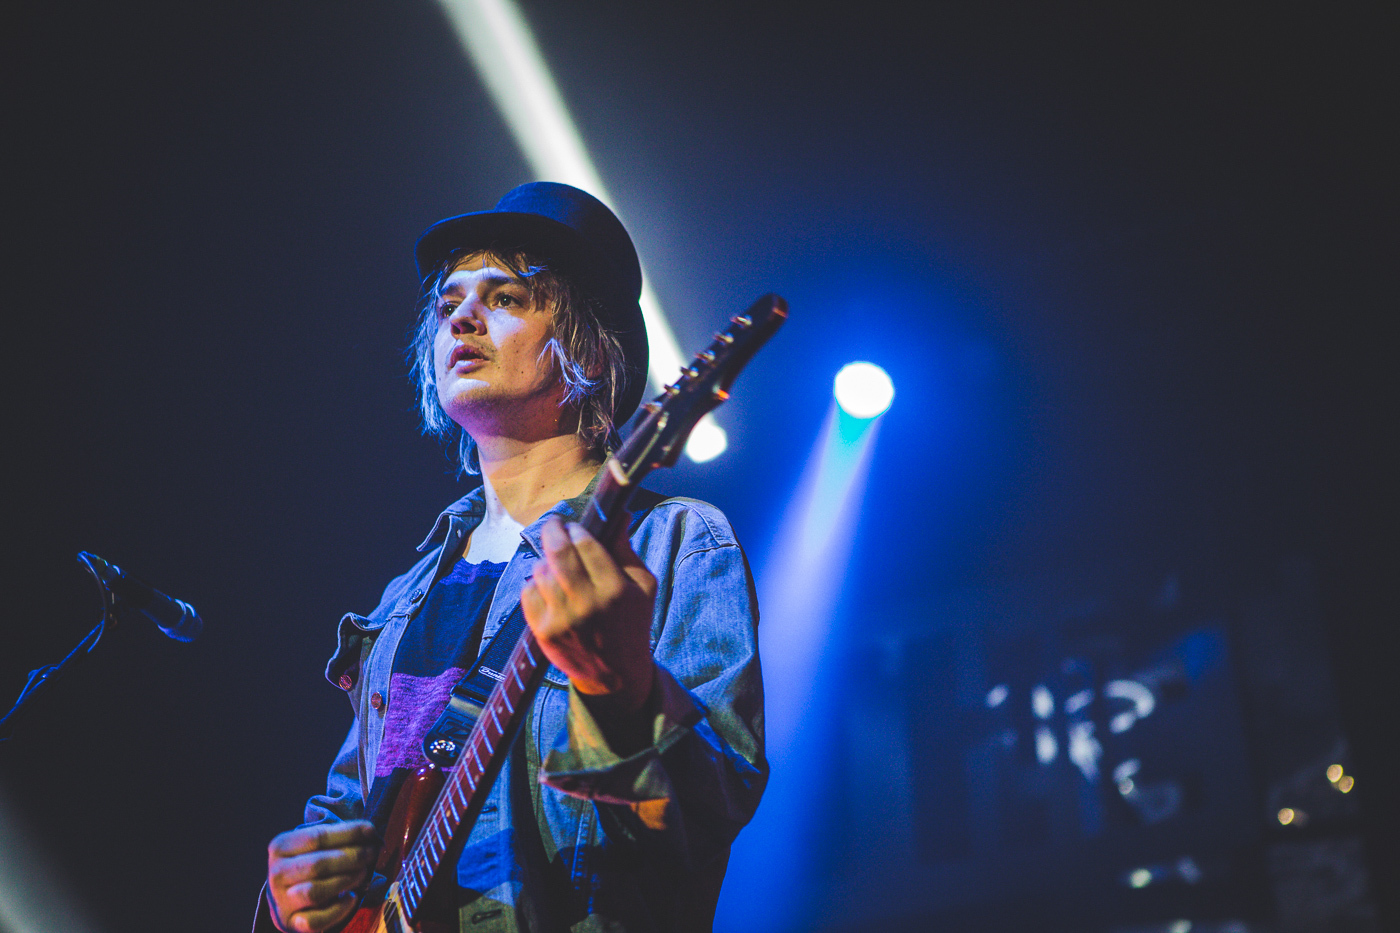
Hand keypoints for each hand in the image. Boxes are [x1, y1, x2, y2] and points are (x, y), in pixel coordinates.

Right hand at [266, 821, 378, 931]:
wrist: (288, 895)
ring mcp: (282, 900)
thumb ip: (341, 836)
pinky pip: (315, 921)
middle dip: (352, 857)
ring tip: (362, 874)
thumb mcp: (317, 844)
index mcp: (281, 846)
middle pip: (318, 865)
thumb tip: (371, 832)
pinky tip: (351, 898)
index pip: (317, 837)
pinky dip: (338, 910)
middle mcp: (277, 873)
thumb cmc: (310, 862)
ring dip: (345, 881)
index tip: (371, 831)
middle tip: (371, 853)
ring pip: (315, 892)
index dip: (349, 833)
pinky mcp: (291, 921)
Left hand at [521, 516, 656, 711]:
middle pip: (558, 552)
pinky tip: (549, 588)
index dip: (576, 529)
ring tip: (556, 565)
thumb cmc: (631, 622)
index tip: (575, 526)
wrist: (614, 674)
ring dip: (545, 561)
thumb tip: (620, 513)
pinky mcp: (543, 631)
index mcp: (615, 590)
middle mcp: (587, 604)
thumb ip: (626, 549)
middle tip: (553, 525)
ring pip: (540, 570)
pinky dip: (535, 584)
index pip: (586, 544)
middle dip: (552, 530)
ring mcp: (562, 619)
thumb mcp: (642, 586)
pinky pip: (528, 592)